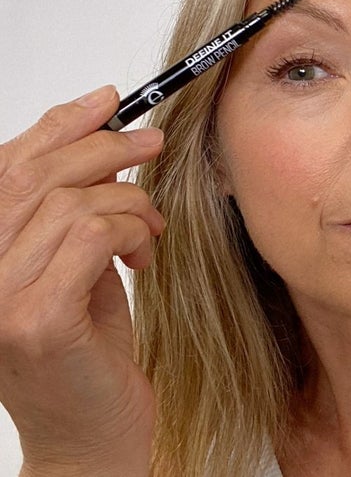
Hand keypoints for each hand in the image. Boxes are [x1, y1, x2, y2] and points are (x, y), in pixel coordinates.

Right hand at [0, 86, 163, 475]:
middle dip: (106, 147)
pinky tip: (143, 256)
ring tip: (150, 228)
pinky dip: (132, 231)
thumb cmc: (87, 349)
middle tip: (152, 144)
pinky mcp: (36, 321)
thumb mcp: (81, 263)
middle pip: (38, 175)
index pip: (10, 166)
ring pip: (74, 202)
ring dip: (131, 204)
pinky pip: (93, 235)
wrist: (93, 435)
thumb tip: (106, 141)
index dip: (60, 123)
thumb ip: (80, 208)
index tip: (108, 99)